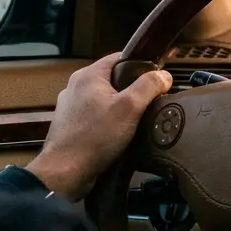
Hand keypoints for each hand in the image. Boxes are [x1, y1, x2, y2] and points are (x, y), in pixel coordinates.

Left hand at [27, 53, 172, 199]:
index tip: (157, 79)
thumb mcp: (130, 108)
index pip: (120, 58)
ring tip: (136, 121)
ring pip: (104, 98)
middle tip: (150, 103)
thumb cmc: (95, 137)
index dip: (141, 65)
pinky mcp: (69, 125)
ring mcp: (70, 106)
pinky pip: (95, 115)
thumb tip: (164, 75)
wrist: (65, 172)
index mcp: (87, 76)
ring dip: (120, 107)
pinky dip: (108, 121)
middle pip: (113, 79)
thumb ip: (148, 86)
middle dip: (132, 89)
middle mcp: (75, 87)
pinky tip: (118, 134)